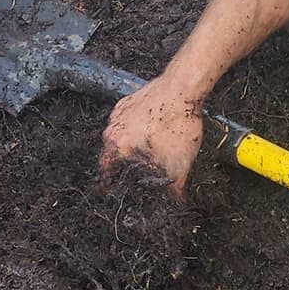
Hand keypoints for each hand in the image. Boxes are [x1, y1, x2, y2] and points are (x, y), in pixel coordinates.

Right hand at [99, 77, 204, 197]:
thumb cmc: (178, 123)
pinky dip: (136, 128)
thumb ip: (175, 187)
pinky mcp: (127, 101)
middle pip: (111, 155)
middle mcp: (111, 130)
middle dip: (122, 165)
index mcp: (116, 147)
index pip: (105, 172)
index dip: (110, 185)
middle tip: (137, 172)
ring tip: (146, 151)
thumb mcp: (180, 163)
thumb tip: (177, 203)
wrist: (184, 86)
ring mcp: (118, 113)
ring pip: (119, 137)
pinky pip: (127, 121)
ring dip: (129, 145)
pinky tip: (151, 131)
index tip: (114, 191)